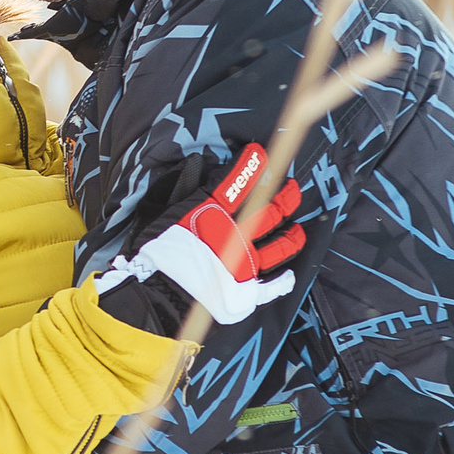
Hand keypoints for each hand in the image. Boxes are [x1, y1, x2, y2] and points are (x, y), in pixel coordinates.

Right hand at [92, 143, 307, 331]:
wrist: (159, 298)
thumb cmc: (155, 258)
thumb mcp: (161, 216)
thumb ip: (182, 195)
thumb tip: (193, 168)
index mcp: (214, 214)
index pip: (238, 183)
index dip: (251, 167)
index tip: (261, 154)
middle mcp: (237, 236)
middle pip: (270, 212)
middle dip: (284, 197)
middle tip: (292, 188)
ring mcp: (245, 264)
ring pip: (280, 246)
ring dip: (292, 235)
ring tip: (297, 229)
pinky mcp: (246, 291)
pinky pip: (273, 287)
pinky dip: (283, 281)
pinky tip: (290, 276)